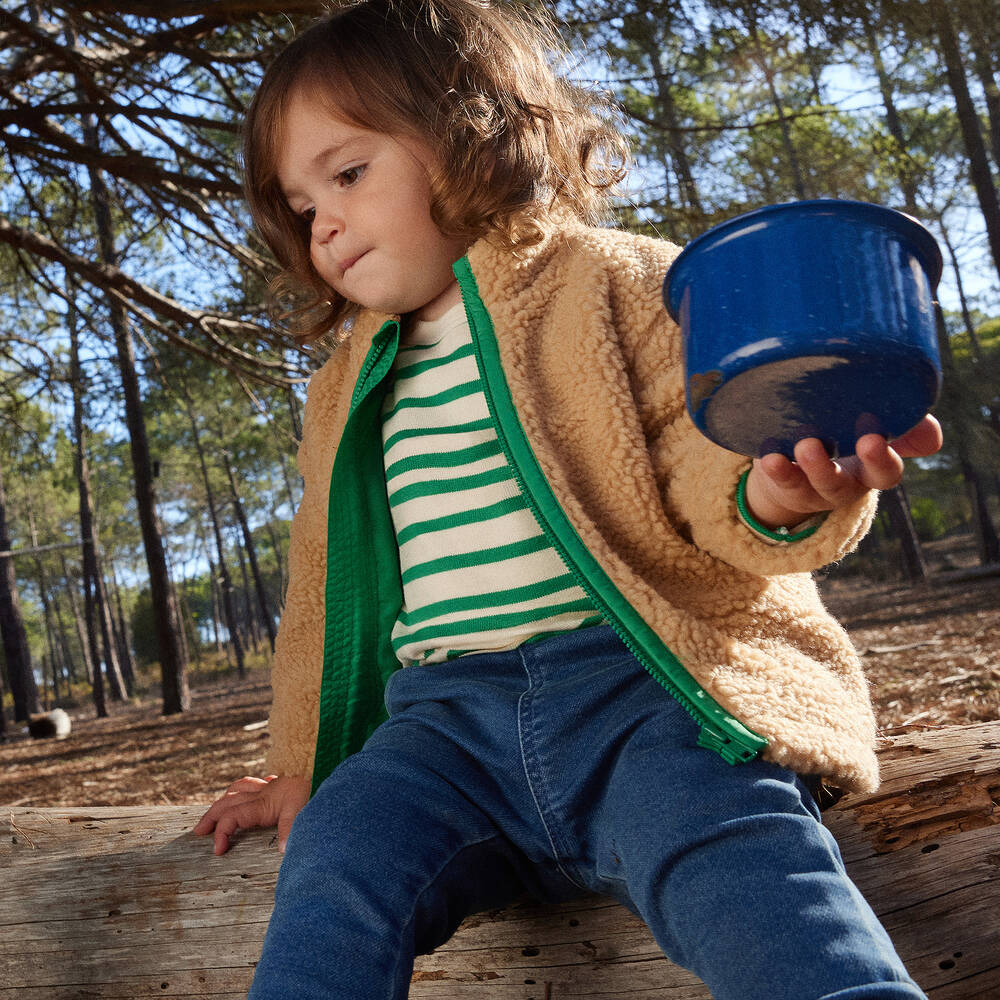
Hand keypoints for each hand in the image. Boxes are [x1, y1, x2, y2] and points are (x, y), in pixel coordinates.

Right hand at [193, 773, 309, 855]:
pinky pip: (256, 783)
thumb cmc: (313, 784)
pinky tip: (250, 792)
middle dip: (210, 817)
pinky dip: (245, 788)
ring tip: (216, 810)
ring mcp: (270, 787)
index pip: (231, 818)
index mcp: (262, 804)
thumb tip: (283, 852)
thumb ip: (290, 831)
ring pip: (238, 789)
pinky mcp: (280, 783)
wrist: (322, 761)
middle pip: (227, 803)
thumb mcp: (301, 809)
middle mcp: (262, 794)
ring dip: (224, 801)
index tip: (218, 851)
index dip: (220, 833)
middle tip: (199, 832)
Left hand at [744, 415, 942, 529]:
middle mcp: (843, 484)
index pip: (886, 472)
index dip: (884, 459)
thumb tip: (930, 425)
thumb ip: (902, 427)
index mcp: (870, 470)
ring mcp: (811, 488)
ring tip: (808, 444)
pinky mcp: (783, 483)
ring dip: (815, 466)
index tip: (877, 437)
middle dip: (856, 465)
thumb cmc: (842, 438)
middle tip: (864, 442)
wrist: (794, 465)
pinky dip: (776, 470)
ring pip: (814, 485)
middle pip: (847, 484)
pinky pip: (780, 481)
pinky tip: (770, 457)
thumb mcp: (872, 432)